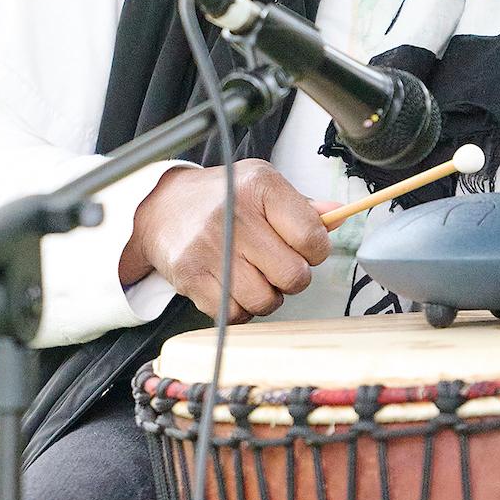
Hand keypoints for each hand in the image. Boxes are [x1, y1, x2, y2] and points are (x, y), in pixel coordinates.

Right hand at [121, 161, 330, 322]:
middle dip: (291, 277)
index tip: (303, 247)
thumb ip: (303, 207)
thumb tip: (338, 215)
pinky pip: (236, 314)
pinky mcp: (191, 277)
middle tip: (276, 265)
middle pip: (294, 276)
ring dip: (266, 296)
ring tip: (252, 274)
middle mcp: (235, 215)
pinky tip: (231, 284)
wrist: (161, 208)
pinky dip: (239, 307)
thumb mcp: (262, 186)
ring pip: (266, 301)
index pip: (313, 237)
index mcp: (260, 186)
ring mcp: (210, 248)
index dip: (315, 251)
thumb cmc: (221, 199)